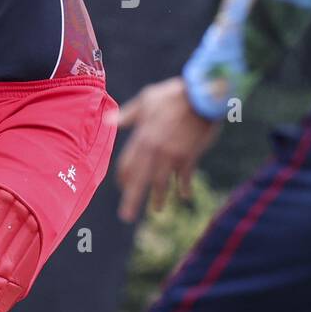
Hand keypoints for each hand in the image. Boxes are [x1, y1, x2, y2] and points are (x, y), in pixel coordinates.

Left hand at [109, 77, 218, 222]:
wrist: (201, 94)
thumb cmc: (173, 94)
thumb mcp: (147, 99)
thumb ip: (128, 114)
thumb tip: (109, 121)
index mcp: (142, 137)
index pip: (127, 164)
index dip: (124, 178)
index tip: (123, 187)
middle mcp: (154, 149)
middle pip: (139, 180)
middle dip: (132, 199)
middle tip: (126, 217)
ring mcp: (172, 154)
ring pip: (161, 183)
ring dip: (158, 198)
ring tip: (156, 210)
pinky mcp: (189, 156)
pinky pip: (185, 177)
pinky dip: (184, 187)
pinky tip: (185, 195)